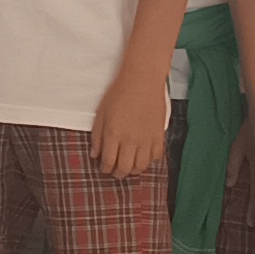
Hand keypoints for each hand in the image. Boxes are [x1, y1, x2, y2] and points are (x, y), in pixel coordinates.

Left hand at [89, 63, 167, 179]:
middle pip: (125, 168)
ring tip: (129, 167)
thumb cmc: (119, 93)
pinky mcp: (159, 135)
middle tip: (115, 172)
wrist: (142, 80)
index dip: (105, 168)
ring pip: (141, 166)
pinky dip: (149, 162)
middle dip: (118, 174)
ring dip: (134, 171)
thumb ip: (97, 136)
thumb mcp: (101, 113)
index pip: (108, 161)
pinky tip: (143, 158)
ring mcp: (147, 139)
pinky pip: (156, 157)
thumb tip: (95, 155)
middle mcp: (131, 140)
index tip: (103, 168)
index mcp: (114, 134)